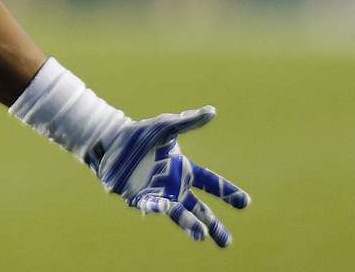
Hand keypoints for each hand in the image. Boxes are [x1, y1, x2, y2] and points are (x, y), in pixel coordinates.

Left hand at [94, 106, 249, 246]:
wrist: (109, 141)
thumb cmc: (139, 133)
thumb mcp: (165, 126)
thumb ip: (188, 121)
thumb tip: (212, 111)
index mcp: (183, 169)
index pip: (211, 182)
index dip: (227, 192)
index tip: (246, 203)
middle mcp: (173, 185)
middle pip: (198, 209)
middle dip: (212, 225)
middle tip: (227, 242)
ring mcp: (157, 194)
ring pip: (178, 213)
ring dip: (189, 224)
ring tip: (201, 235)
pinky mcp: (138, 197)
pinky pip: (151, 205)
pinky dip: (157, 207)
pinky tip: (164, 209)